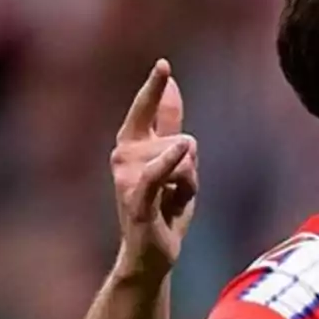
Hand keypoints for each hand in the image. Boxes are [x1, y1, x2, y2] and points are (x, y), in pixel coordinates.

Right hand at [110, 59, 197, 280]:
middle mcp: (124, 157)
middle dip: (193, 166)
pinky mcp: (138, 201)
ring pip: (183, 159)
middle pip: (182, 139)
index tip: (164, 64)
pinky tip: (181, 147)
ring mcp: (128, 178)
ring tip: (173, 202)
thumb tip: (172, 87)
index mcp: (132, 146)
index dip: (155, 88)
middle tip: (178, 191)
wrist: (152, 255)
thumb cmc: (163, 209)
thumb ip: (169, 125)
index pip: (146, 109)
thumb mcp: (173, 162)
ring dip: (191, 184)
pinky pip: (157, 174)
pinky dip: (169, 162)